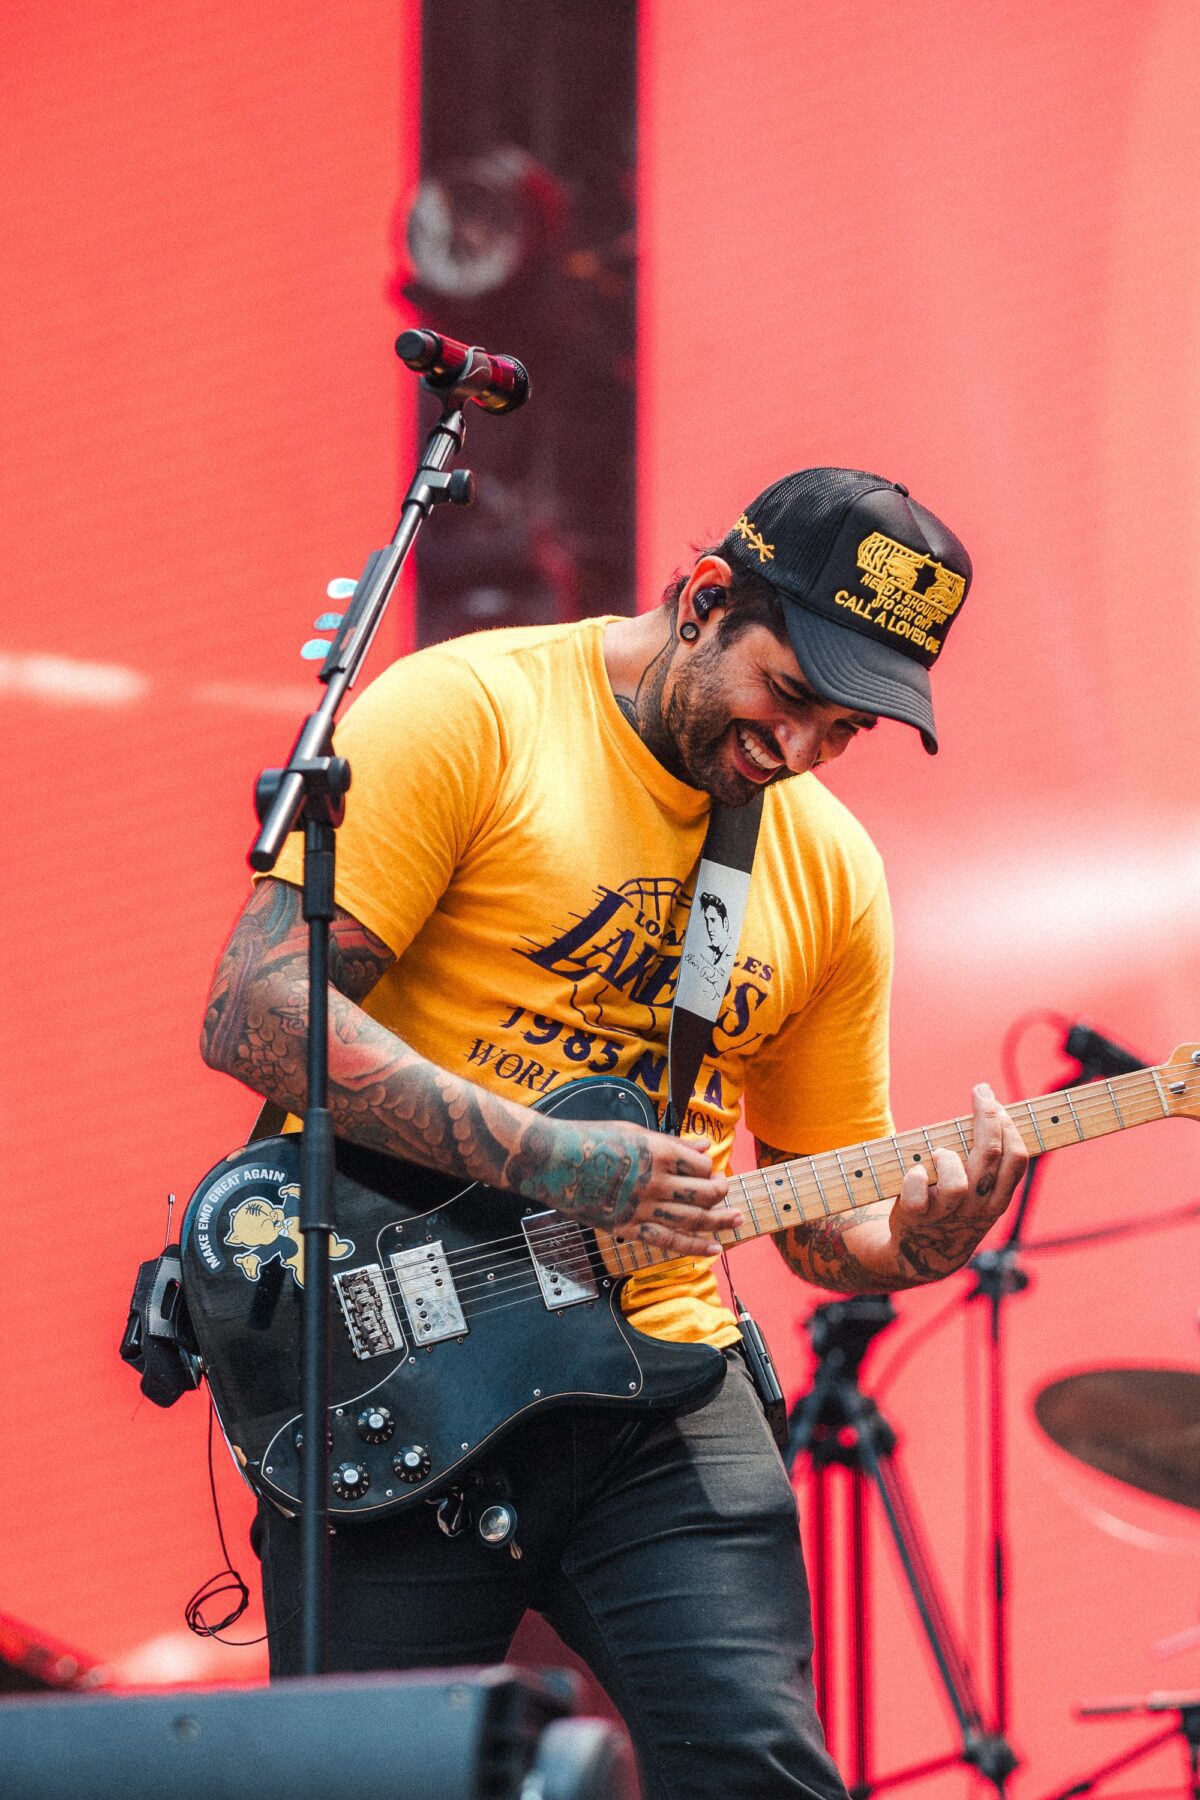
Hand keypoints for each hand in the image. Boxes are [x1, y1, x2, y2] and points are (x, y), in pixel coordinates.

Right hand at [511, 1116, 741, 1257]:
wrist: (552, 1160)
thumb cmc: (589, 1139)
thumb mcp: (634, 1132)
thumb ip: (672, 1142)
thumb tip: (703, 1146)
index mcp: (658, 1151)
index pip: (701, 1166)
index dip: (709, 1168)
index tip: (708, 1171)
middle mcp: (656, 1181)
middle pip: (703, 1193)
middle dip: (721, 1195)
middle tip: (729, 1194)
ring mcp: (643, 1207)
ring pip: (692, 1219)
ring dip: (718, 1222)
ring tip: (737, 1221)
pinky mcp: (628, 1227)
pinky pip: (668, 1241)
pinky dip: (694, 1247)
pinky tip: (713, 1249)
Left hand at [887, 1083, 1027, 1281]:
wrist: (926, 1254)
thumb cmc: (955, 1208)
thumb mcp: (983, 1193)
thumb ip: (990, 1163)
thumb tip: (995, 1111)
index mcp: (998, 1198)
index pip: (1015, 1157)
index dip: (1008, 1125)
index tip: (996, 1102)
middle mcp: (977, 1206)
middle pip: (989, 1155)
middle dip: (987, 1117)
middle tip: (981, 1094)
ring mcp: (947, 1213)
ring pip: (956, 1182)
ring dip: (947, 1157)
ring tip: (938, 1151)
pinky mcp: (916, 1218)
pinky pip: (917, 1197)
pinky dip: (914, 1179)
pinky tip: (915, 1172)